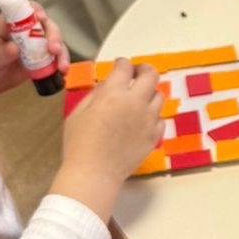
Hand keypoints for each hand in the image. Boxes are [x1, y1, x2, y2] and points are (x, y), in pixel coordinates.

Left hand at [0, 12, 67, 102]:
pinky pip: (52, 60)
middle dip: (54, 35)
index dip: (36, 10)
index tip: (42, 19)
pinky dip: (60, 64)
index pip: (25, 10)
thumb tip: (15, 48)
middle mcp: (23, 33)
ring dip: (61, 52)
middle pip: (45, 25)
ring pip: (53, 42)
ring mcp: (32, 47)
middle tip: (54, 50)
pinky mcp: (37, 61)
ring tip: (61, 67)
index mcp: (8, 25)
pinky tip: (63, 73)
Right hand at [52, 60, 162, 218]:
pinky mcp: (154, 136)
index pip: (124, 67)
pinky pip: (160, 119)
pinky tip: (143, 120)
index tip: (120, 66)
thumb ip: (95, 95)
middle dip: (144, 70)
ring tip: (139, 99)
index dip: (122, 63)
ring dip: (149, 93)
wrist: (94, 174)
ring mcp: (148, 120)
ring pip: (159, 96)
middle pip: (151, 75)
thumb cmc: (79, 144)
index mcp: (113, 94)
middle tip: (137, 73)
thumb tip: (107, 85)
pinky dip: (153, 116)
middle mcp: (135, 103)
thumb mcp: (78, 113)